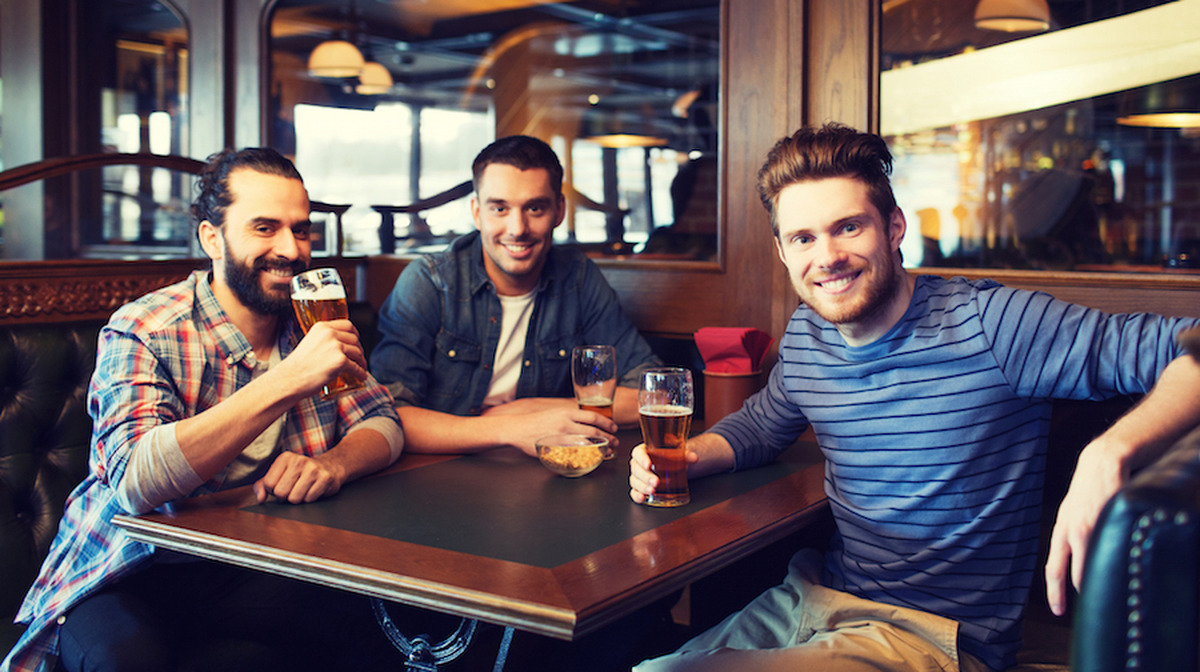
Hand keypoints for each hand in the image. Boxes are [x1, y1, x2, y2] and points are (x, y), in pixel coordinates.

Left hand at [254, 451, 344, 503]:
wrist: (330, 466)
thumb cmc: (300, 473)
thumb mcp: (280, 474)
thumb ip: (263, 485)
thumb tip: (260, 499)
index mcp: (285, 457)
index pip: (269, 483)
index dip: (274, 489)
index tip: (282, 484)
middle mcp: (299, 460)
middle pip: (280, 493)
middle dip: (285, 496)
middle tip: (293, 488)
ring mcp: (313, 469)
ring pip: (294, 498)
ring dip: (298, 498)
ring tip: (303, 489)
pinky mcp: (325, 478)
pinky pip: (309, 499)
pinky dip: (310, 498)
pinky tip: (314, 489)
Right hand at [275, 319, 366, 396]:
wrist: (290, 379)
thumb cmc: (297, 366)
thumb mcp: (310, 343)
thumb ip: (324, 340)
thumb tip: (341, 345)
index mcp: (322, 327)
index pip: (347, 325)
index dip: (355, 334)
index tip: (356, 341)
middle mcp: (329, 334)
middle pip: (355, 339)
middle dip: (359, 349)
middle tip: (359, 358)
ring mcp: (336, 346)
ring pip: (357, 352)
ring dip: (361, 361)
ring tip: (361, 368)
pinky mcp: (340, 361)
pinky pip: (356, 367)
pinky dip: (361, 372)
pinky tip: (361, 376)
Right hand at [482, 404, 617, 456]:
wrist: (517, 428)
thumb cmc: (536, 421)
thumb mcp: (555, 413)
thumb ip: (570, 418)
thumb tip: (587, 424)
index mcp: (566, 412)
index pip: (593, 416)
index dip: (607, 423)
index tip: (614, 427)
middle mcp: (565, 423)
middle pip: (594, 431)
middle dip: (608, 437)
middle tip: (615, 442)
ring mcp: (560, 437)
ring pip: (587, 444)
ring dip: (600, 448)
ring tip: (607, 451)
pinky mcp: (555, 449)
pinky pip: (574, 455)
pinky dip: (585, 458)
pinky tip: (591, 460)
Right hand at [628, 442, 697, 503]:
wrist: (673, 465)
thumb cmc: (671, 456)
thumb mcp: (678, 452)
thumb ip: (686, 454)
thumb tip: (694, 457)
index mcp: (644, 450)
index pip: (638, 453)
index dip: (641, 458)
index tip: (648, 464)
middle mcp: (638, 463)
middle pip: (636, 469)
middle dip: (645, 477)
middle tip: (656, 482)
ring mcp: (638, 476)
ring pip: (635, 481)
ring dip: (642, 487)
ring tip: (652, 491)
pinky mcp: (639, 487)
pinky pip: (634, 492)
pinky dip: (637, 496)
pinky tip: (643, 498)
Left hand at [1044, 439, 1126, 615]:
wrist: (1101, 463)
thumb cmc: (1086, 492)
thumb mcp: (1070, 515)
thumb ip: (1070, 538)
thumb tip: (1074, 562)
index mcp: (1060, 531)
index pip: (1053, 569)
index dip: (1054, 593)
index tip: (1057, 611)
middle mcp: (1073, 531)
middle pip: (1076, 574)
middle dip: (1083, 593)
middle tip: (1091, 608)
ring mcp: (1093, 526)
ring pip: (1095, 565)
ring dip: (1101, 579)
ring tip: (1107, 587)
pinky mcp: (1111, 519)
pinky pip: (1114, 550)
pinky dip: (1117, 562)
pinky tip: (1121, 565)